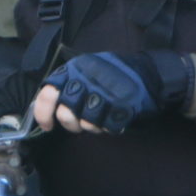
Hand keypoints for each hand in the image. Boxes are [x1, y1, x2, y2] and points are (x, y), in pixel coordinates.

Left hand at [33, 52, 190, 135]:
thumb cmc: (115, 73)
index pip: (48, 93)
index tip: (46, 125)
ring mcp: (105, 94)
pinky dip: (107, 127)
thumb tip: (45, 106)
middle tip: (77, 123)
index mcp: (74, 69)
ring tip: (98, 118)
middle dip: (69, 123)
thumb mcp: (86, 68)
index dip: (42, 112)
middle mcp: (86, 80)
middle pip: (65, 113)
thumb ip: (66, 83)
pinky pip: (105, 127)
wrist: (152, 72)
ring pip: (84, 123)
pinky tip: (111, 119)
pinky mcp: (121, 107)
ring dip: (90, 126)